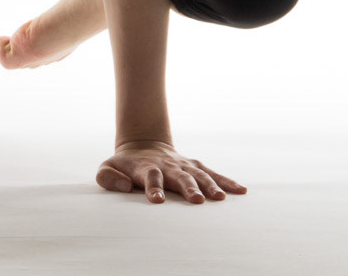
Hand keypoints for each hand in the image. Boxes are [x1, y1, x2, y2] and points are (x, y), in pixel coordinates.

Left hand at [96, 140, 246, 203]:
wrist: (143, 146)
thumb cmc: (124, 165)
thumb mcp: (107, 167)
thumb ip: (108, 177)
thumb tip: (123, 185)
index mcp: (146, 167)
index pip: (150, 177)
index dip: (153, 188)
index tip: (157, 200)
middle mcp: (167, 165)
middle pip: (179, 176)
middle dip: (188, 187)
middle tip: (197, 200)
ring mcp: (183, 165)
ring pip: (198, 174)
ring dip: (209, 185)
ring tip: (220, 198)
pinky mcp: (195, 166)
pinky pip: (212, 173)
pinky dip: (226, 181)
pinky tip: (240, 190)